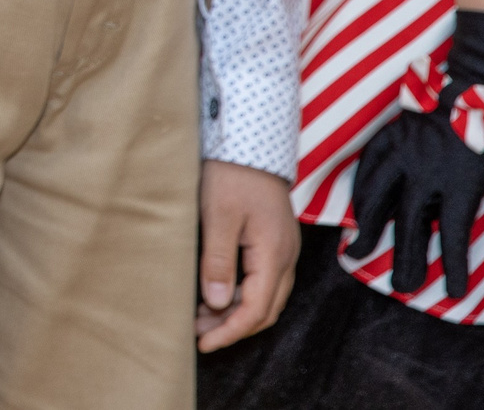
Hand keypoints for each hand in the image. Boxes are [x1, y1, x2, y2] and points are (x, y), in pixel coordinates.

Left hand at [195, 161, 298, 351]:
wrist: (250, 141)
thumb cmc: (232, 174)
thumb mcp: (217, 217)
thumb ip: (218, 261)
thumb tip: (216, 304)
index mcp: (274, 255)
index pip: (256, 310)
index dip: (229, 331)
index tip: (202, 343)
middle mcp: (285, 257)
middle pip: (265, 309)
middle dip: (233, 327)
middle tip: (198, 333)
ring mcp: (283, 249)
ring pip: (266, 296)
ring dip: (236, 312)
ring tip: (201, 317)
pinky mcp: (274, 241)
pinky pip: (264, 280)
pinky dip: (242, 294)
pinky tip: (217, 292)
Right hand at [345, 10, 483, 297]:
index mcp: (462, 176)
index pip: (452, 232)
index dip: (451, 264)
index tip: (451, 289)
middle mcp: (427, 166)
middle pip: (407, 222)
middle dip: (403, 257)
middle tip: (399, 286)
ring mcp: (406, 146)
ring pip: (377, 193)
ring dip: (367, 224)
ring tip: (357, 250)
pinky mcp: (396, 130)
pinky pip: (370, 163)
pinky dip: (361, 188)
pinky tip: (358, 204)